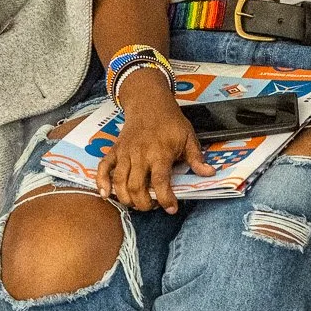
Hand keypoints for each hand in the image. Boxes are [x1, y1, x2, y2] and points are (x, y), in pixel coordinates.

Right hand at [95, 67, 214, 212]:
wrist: (149, 102)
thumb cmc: (171, 122)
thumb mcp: (189, 137)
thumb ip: (196, 158)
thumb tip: (209, 173)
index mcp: (160, 153)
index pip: (160, 182)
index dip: (165, 199)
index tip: (171, 208)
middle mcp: (140, 155)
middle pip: (136, 187)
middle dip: (144, 203)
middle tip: (152, 206)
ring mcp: (125, 153)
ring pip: (120, 181)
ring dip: (126, 198)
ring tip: (136, 203)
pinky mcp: (114, 150)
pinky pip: (103, 168)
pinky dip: (101, 182)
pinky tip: (105, 194)